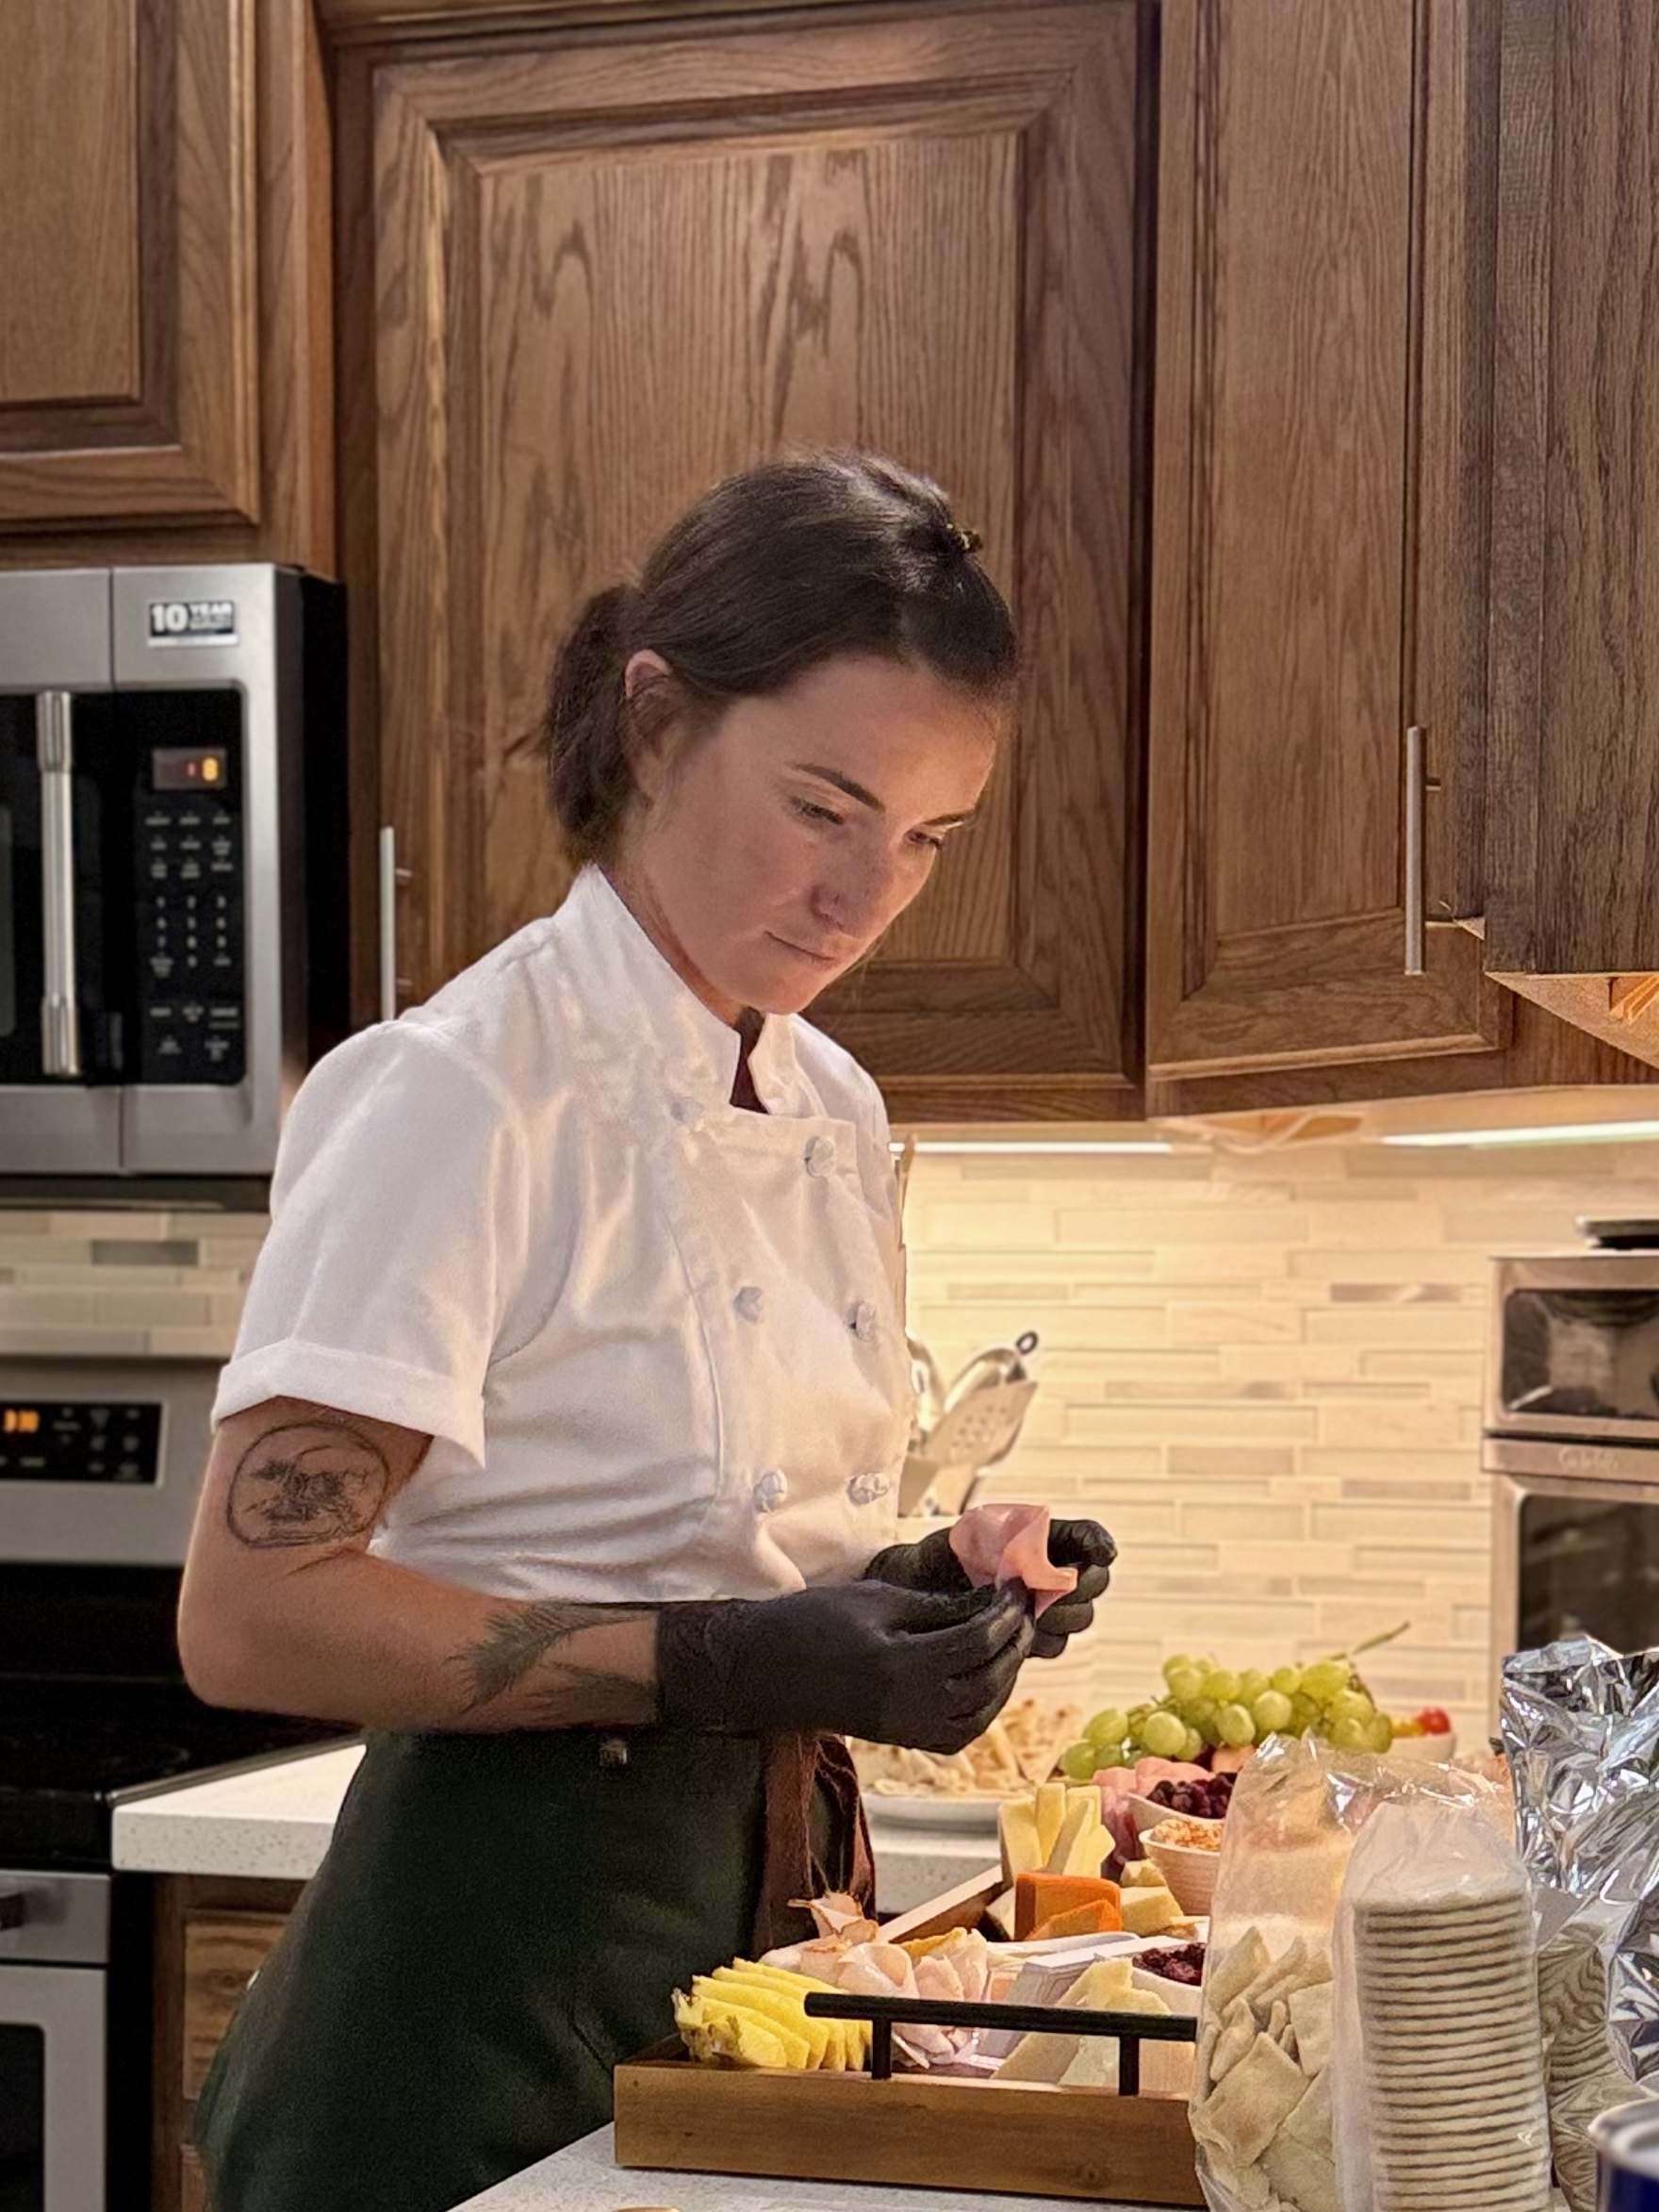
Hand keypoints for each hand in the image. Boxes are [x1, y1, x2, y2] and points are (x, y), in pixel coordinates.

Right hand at [655, 1579, 1034, 1752]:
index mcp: (902, 1665)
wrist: (766, 1669)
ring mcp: (907, 1729)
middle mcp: (910, 1706)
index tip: (1018, 1587)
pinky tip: (989, 1680)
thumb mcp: (876, 1600)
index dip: (1007, 1613)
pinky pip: (960, 1734)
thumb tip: (986, 1603)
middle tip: (1025, 1610)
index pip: (979, 1642)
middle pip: (989, 1678)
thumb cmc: (813, 1622)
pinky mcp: (901, 1739)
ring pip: (983, 1713)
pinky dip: (985, 1709)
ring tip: (1013, 1641)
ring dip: (1007, 1677)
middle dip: (1015, 1642)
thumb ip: (935, 1607)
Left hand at [864, 1518, 1115, 1660]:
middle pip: (1094, 1582)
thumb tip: (1036, 1560)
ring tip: (1022, 1609)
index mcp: (1040, 1538)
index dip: (1099, 1542)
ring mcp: (1045, 1606)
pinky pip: (1056, 1644)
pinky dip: (1040, 1639)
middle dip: (1075, 1586)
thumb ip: (1009, 1540)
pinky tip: (1013, 1632)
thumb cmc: (938, 1557)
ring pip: (1080, 1616)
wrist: (912, 1595)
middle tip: (1043, 1588)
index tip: (1101, 1552)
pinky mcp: (1032, 1637)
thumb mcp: (969, 1536)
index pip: (1087, 1537)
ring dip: (1057, 1615)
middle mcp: (1049, 1572)